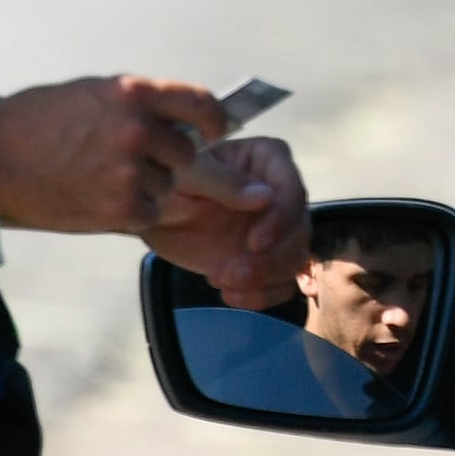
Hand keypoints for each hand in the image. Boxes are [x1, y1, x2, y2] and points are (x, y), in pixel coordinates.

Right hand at [0, 75, 228, 234]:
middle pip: (185, 151)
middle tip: (128, 163)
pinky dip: (131, 211)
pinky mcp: (121, 208)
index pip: (201, 104)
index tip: (214, 131)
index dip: (214, 121)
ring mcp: (130, 171)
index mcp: (132, 93)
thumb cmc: (32, 122)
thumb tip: (177, 118)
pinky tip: (97, 198)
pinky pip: (149, 213)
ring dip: (146, 186)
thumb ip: (136, 105)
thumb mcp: (89, 94)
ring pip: (166, 185)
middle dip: (166, 159)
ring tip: (100, 178)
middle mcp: (137, 129)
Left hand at [145, 133, 307, 311]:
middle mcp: (280, 191)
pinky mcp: (269, 258)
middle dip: (270, 260)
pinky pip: (283, 282)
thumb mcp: (186, 176)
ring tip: (220, 281)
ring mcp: (277, 227)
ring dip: (264, 279)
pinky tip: (230, 295)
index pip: (291, 189)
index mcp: (266, 159)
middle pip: (299, 229)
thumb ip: (222, 181)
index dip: (281, 220)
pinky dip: (262, 296)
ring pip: (295, 258)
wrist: (155, 216)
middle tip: (228, 274)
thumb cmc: (168, 183)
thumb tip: (265, 197)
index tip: (254, 244)